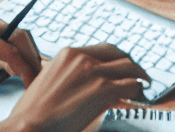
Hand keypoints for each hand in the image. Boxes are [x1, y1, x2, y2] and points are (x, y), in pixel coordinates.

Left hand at [0, 13, 41, 87]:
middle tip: (38, 75)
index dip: (23, 68)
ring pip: (12, 33)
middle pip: (17, 34)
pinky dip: (12, 49)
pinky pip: (3, 35)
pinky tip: (13, 65)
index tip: (30, 83)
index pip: (8, 50)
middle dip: (31, 55)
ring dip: (23, 51)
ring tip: (29, 71)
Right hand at [0, 45, 147, 131]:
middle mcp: (83, 57)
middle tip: (137, 74)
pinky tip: (139, 97)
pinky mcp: (104, 89)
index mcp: (68, 53)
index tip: (122, 67)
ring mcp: (95, 72)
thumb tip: (84, 82)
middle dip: (130, 64)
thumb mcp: (48, 81)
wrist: (30, 125)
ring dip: (139, 77)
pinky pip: (131, 86)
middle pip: (119, 54)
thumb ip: (67, 75)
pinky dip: (138, 92)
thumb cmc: (33, 111)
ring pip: (130, 68)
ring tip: (144, 85)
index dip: (116, 59)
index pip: (103, 49)